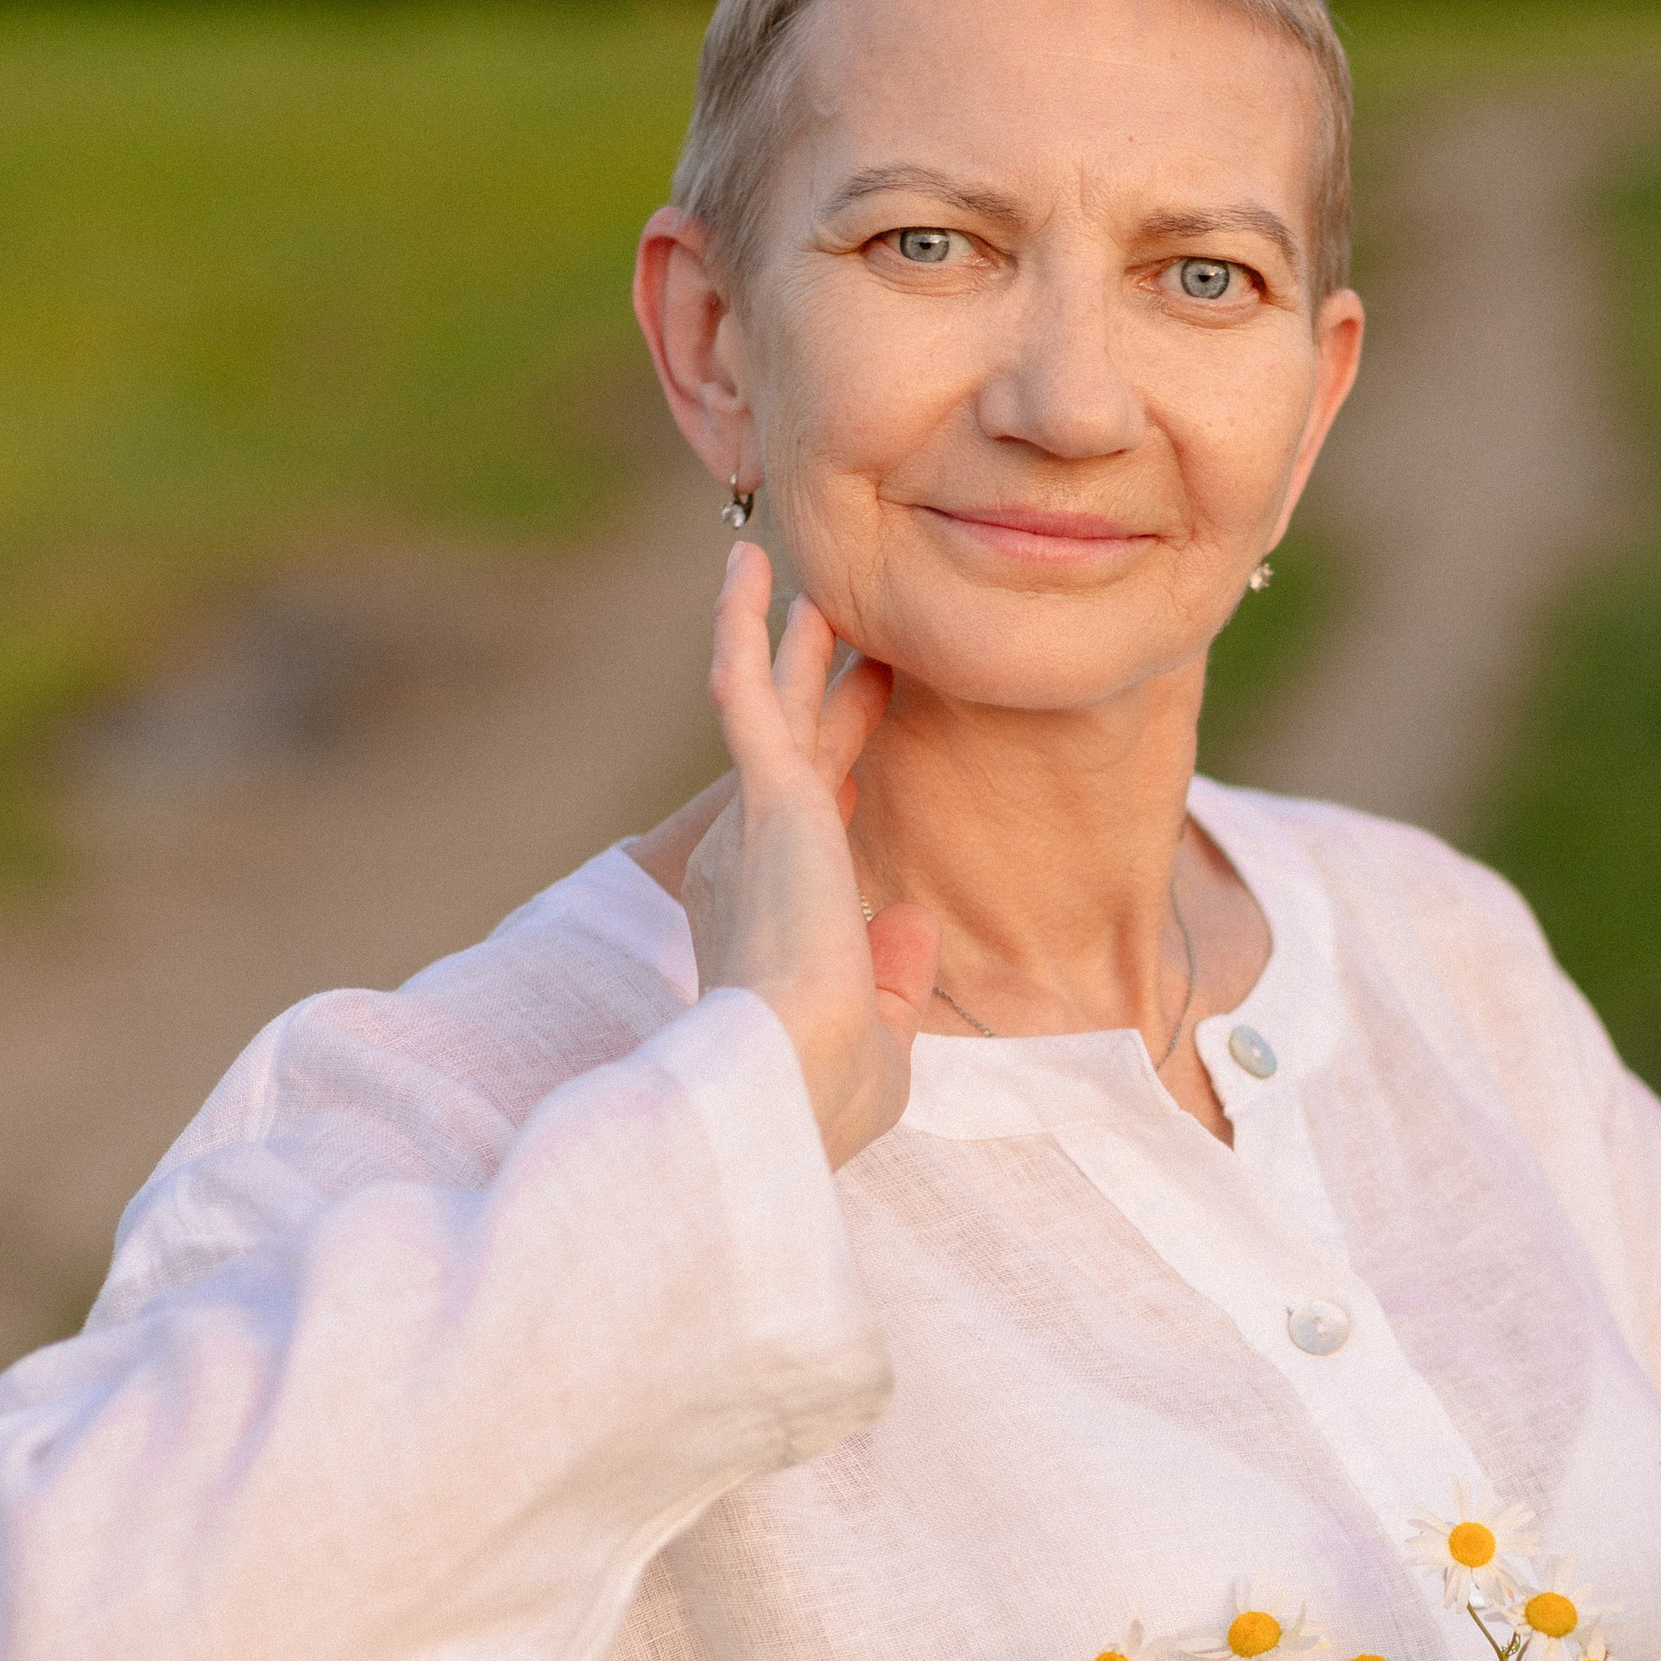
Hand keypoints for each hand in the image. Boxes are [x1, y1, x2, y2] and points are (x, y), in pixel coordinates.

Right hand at [682, 544, 935, 1167]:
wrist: (787, 1081)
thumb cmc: (825, 1089)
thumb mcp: (880, 1034)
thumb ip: (897, 978)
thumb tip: (916, 925)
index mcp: (766, 921)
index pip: (806, 835)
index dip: (833, 783)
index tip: (857, 752)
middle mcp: (745, 863)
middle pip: (793, 754)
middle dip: (821, 696)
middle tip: (845, 636)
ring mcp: (753, 824)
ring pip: (771, 707)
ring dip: (785, 644)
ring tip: (801, 580)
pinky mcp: (765, 796)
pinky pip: (745, 688)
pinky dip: (744, 628)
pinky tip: (750, 571)